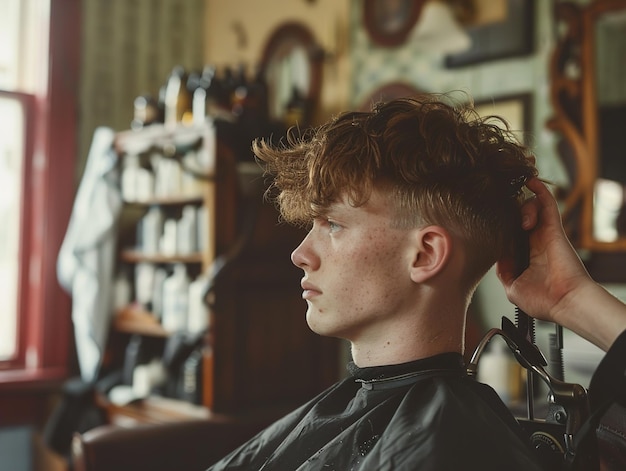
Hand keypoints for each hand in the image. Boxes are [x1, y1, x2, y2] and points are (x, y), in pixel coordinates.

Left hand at [497, 178, 625, 349]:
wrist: (565, 302)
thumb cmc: (544, 300)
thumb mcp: (513, 289)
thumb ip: (504, 272)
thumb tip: (497, 259)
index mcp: (525, 256)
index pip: (509, 235)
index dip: (500, 227)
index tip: (485, 222)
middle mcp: (534, 243)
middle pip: (518, 218)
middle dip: (509, 213)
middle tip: (500, 211)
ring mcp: (544, 235)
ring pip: (531, 210)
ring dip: (522, 209)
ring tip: (522, 222)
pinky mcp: (554, 229)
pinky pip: (548, 205)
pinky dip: (540, 192)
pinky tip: (531, 181)